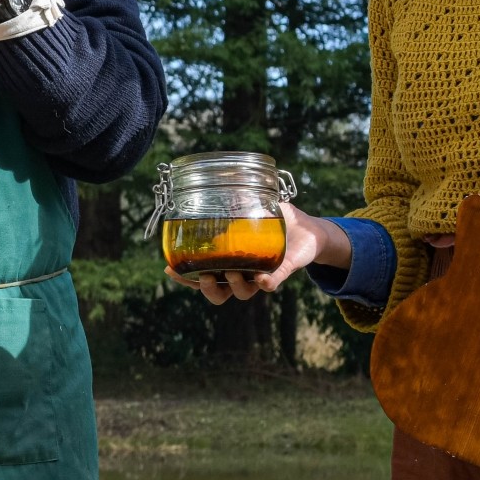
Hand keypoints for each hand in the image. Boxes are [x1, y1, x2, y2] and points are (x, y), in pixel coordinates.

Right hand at [170, 202, 349, 303]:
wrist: (309, 230)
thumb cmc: (277, 222)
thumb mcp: (255, 209)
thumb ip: (240, 201)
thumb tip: (223, 185)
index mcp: (230, 261)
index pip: (202, 275)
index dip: (185, 277)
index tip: (170, 269)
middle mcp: (243, 272)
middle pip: (218, 293)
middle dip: (208, 289)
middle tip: (205, 276)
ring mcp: (261, 274)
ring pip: (242, 293)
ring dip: (234, 286)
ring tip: (232, 272)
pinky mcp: (283, 272)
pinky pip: (272, 283)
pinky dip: (267, 283)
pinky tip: (262, 280)